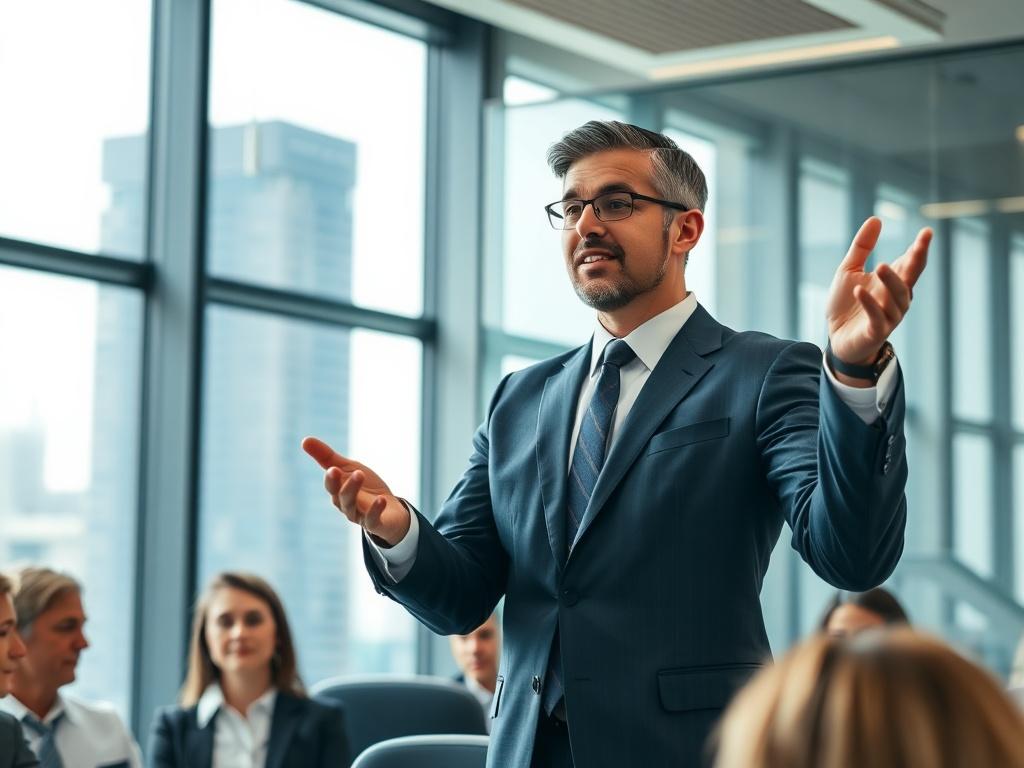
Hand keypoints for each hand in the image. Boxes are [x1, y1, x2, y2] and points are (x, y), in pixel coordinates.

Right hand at [302, 436, 410, 545]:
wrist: (391, 510)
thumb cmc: (366, 487)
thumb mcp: (349, 468)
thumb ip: (327, 457)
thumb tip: (304, 439)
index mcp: (338, 492)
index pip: (331, 486)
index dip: (331, 478)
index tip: (333, 468)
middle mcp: (346, 506)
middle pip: (341, 496)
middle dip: (342, 483)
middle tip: (339, 469)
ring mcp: (360, 516)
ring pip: (352, 506)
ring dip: (354, 490)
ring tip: (360, 474)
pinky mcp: (375, 524)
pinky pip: (372, 520)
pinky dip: (376, 510)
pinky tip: (382, 499)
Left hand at [827, 216, 930, 371]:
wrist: (836, 338)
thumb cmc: (846, 304)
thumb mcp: (849, 271)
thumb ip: (862, 247)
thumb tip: (876, 218)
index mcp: (892, 282)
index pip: (910, 263)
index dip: (919, 249)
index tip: (926, 232)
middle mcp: (896, 299)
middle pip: (910, 278)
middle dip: (916, 262)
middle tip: (919, 245)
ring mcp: (888, 316)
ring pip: (897, 298)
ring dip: (890, 282)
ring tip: (880, 265)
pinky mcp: (875, 332)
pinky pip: (877, 318)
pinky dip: (870, 304)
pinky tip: (860, 291)